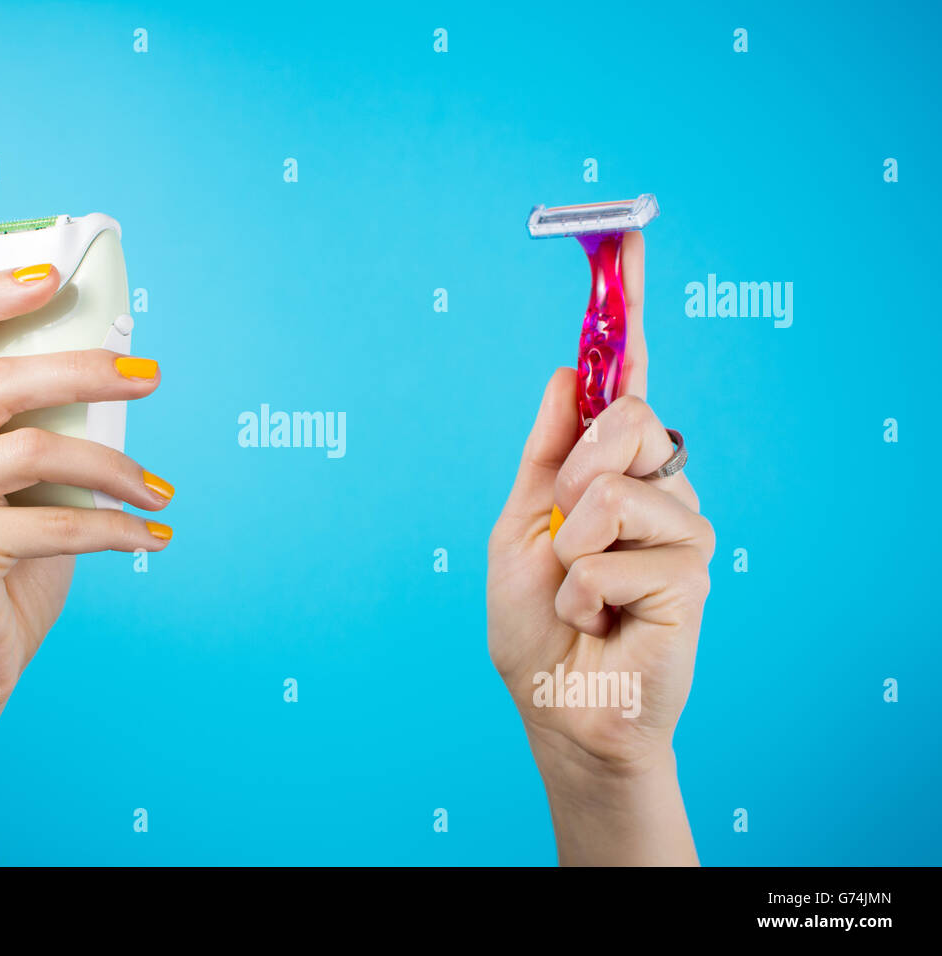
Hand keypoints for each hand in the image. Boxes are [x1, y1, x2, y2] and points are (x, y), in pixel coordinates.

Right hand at [0, 265, 173, 733]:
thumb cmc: (2, 573)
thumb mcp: (20, 493)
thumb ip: (41, 436)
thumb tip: (122, 378)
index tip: (56, 278)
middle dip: (85, 369)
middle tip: (152, 376)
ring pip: (35, 449)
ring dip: (116, 467)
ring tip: (160, 491)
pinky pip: (54, 522)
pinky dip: (115, 530)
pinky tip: (151, 540)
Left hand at [487, 233, 712, 863]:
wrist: (555, 706)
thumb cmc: (536, 625)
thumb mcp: (518, 525)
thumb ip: (545, 452)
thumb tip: (563, 371)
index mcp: (609, 467)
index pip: (624, 378)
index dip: (626, 310)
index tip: (626, 240)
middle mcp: (657, 484)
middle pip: (629, 414)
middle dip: (573, 474)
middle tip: (561, 534)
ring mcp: (682, 528)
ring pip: (615, 486)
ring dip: (569, 546)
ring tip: (580, 594)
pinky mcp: (693, 576)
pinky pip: (613, 552)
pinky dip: (582, 595)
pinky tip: (600, 625)